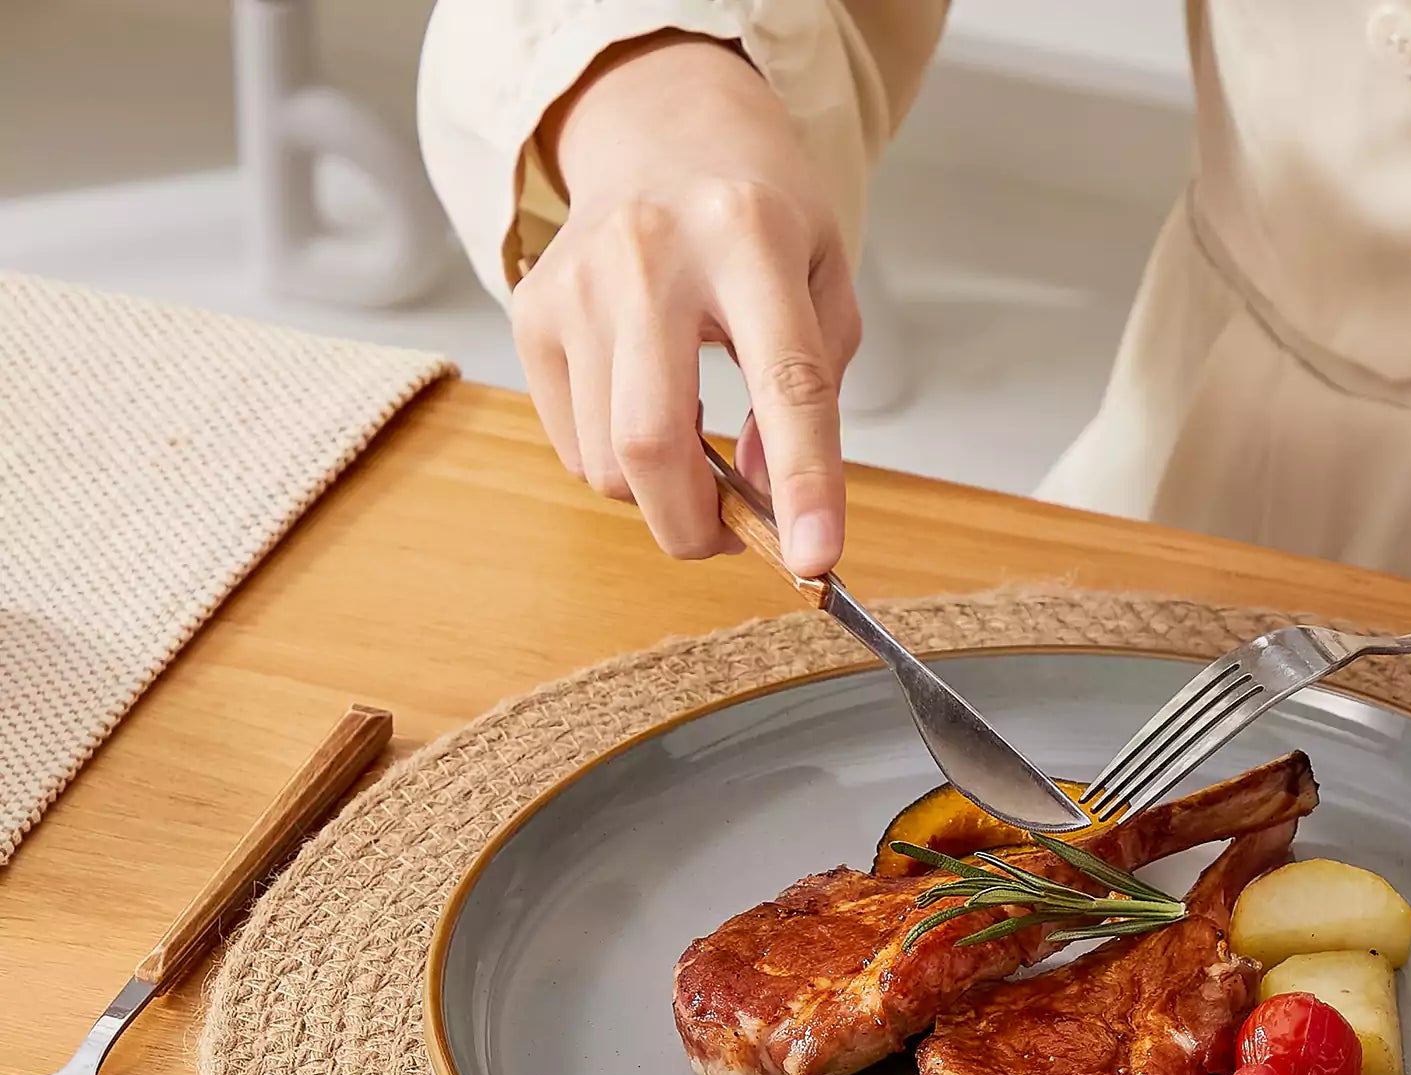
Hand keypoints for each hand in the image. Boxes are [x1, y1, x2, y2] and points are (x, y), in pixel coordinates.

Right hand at [512, 32, 858, 572]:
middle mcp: (649, 253)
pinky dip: (620, 468)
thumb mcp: (825, 278)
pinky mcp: (531, 312)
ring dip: (662, 499)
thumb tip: (768, 494)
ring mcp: (576, 283)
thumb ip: (817, 390)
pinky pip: (574, 447)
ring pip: (607, 463)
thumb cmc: (754, 214)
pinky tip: (651, 414)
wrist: (659, 126)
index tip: (815, 559)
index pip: (786, 382)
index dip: (805, 483)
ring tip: (699, 456)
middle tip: (737, 534)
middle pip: (652, 444)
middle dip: (698, 527)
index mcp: (749, 235)